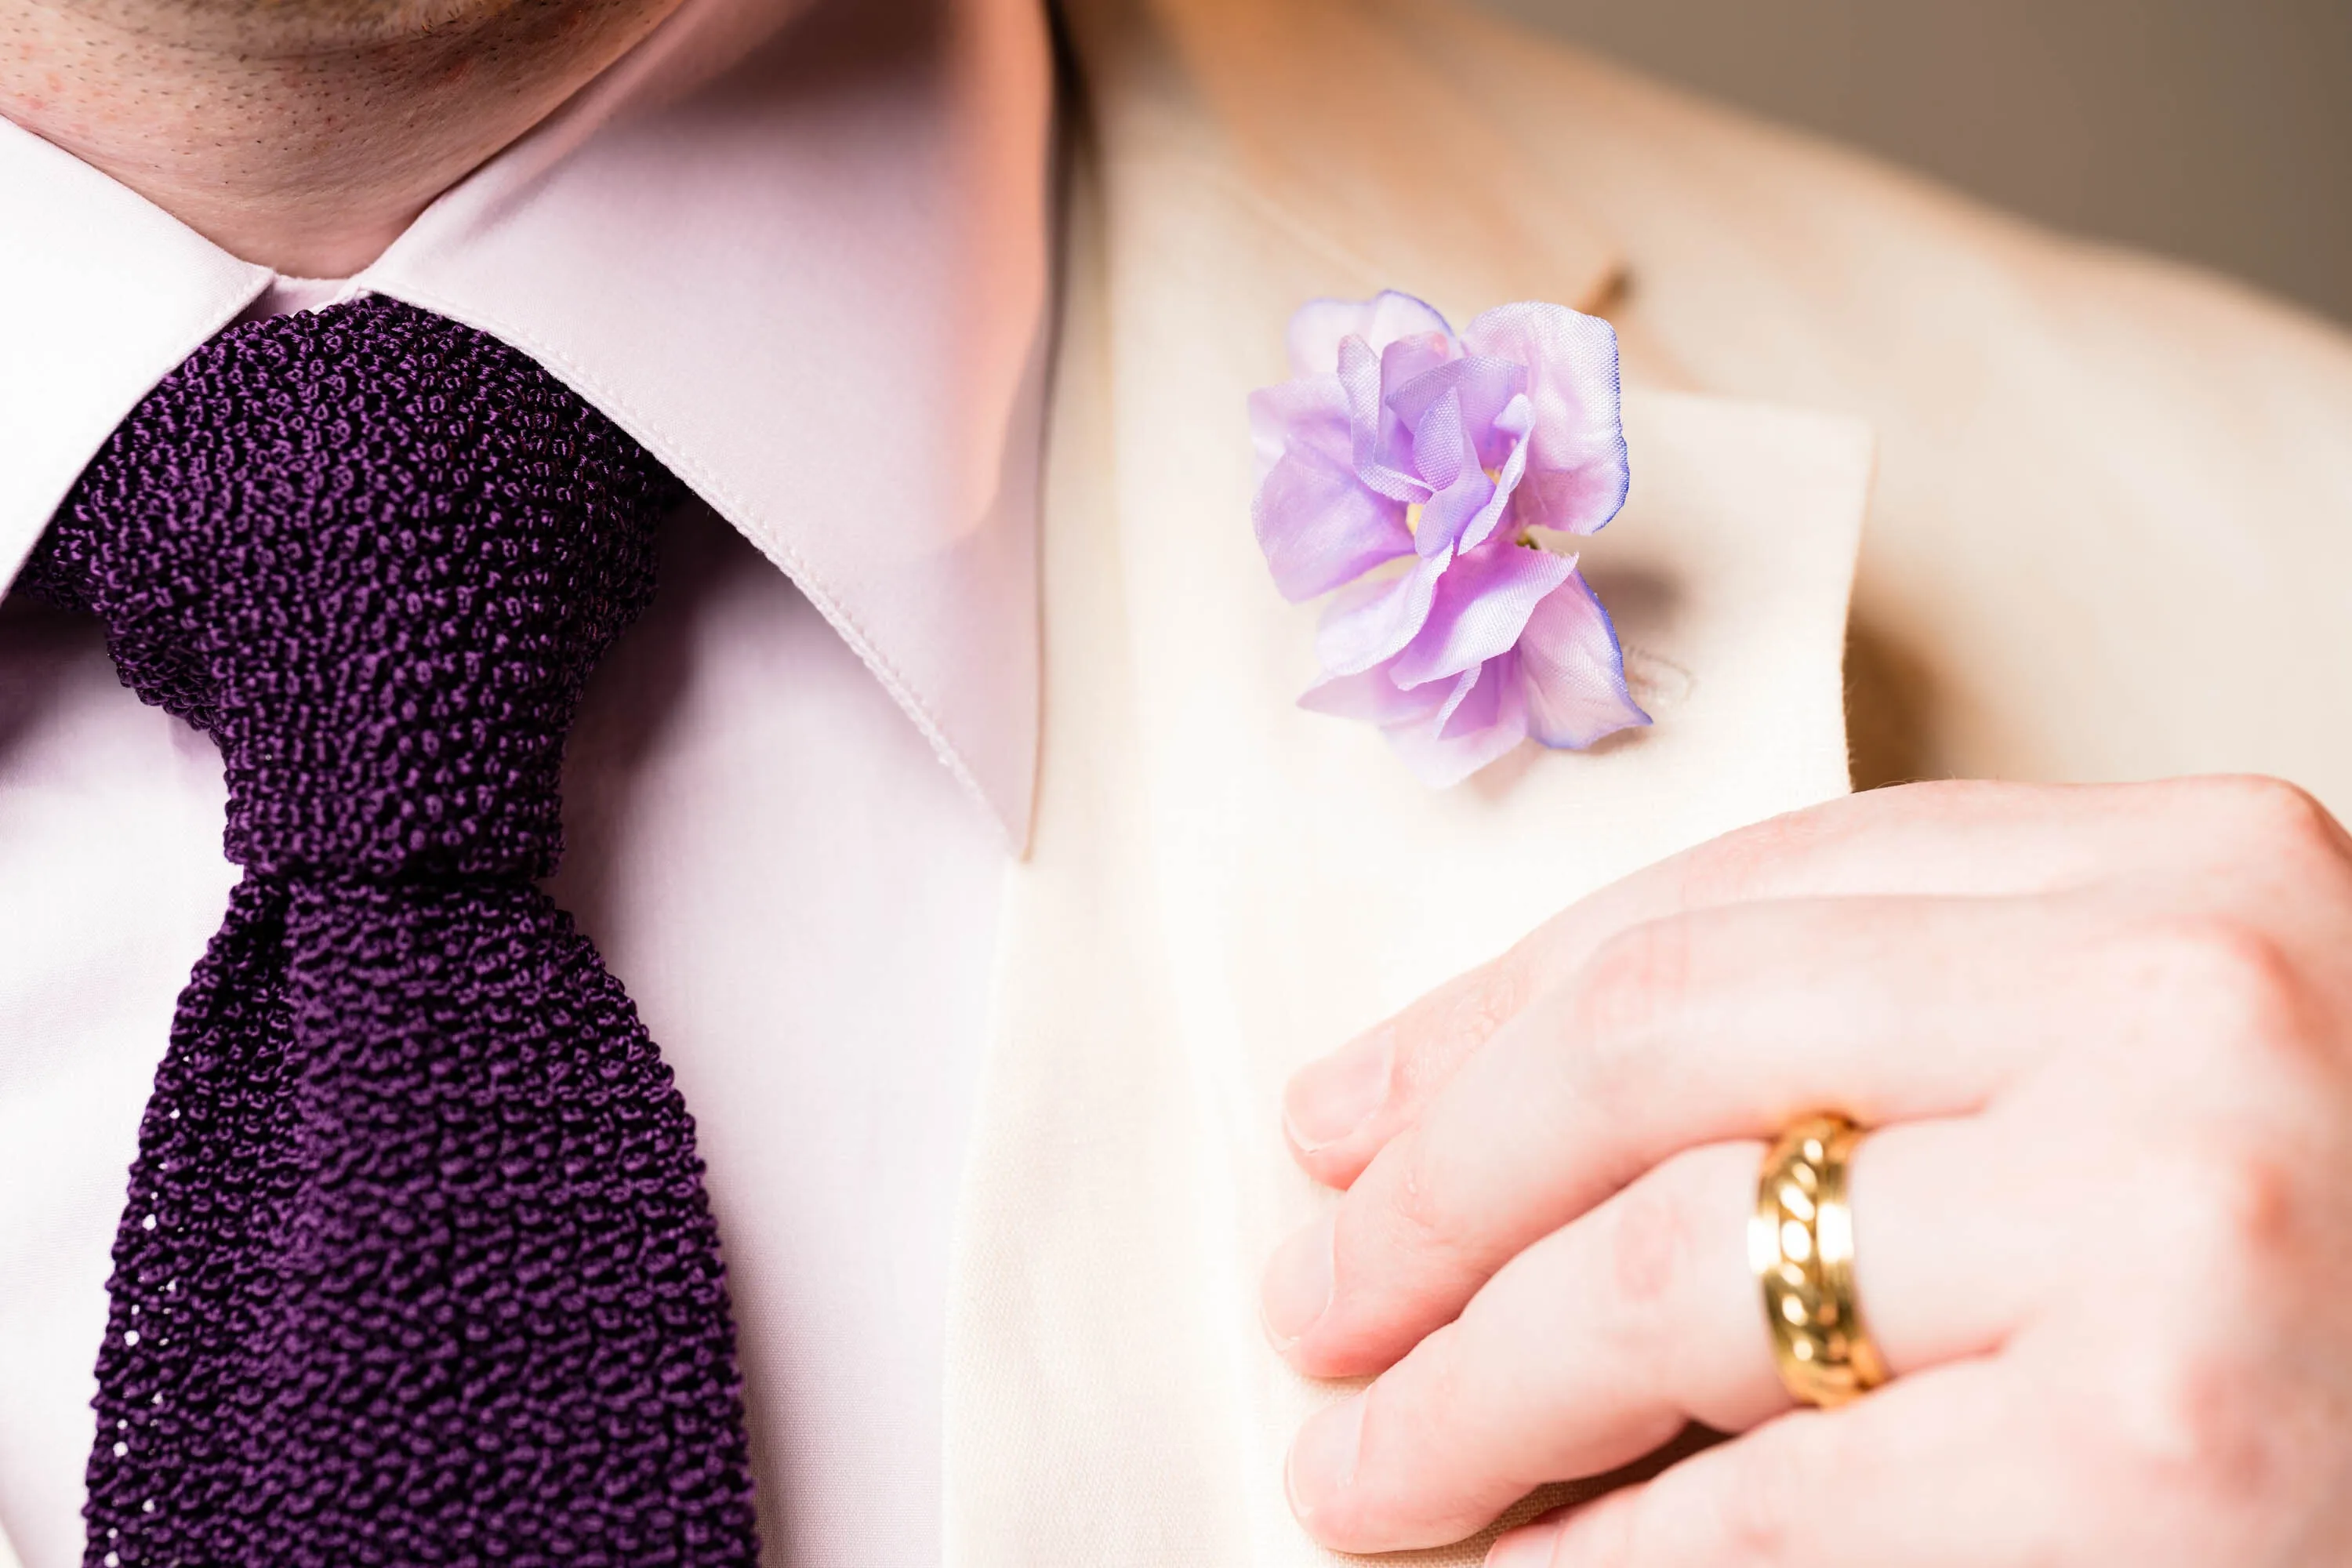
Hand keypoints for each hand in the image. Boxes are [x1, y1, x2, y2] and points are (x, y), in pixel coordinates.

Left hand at [1264, 777, 2351, 1565]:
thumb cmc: (2325, 1274)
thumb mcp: (2121, 1080)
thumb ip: (1853, 1046)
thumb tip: (1430, 1116)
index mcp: (2180, 866)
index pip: (1722, 905)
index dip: (1481, 1022)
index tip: (1339, 1122)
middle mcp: (2198, 998)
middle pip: (1654, 1058)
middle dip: (1431, 1194)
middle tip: (1312, 1304)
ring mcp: (2193, 1221)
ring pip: (1665, 1274)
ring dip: (1465, 1389)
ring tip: (1360, 1464)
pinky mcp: (2171, 1463)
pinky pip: (1759, 1507)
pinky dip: (1593, 1549)